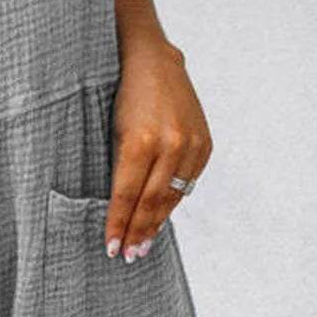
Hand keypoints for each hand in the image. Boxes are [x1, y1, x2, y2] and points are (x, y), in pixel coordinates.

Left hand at [106, 39, 211, 261]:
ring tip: (143, 244)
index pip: (127, 196)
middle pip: (151, 202)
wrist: (153, 61)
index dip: (119, 225)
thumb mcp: (111, 130)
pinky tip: (161, 216)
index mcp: (140, 141)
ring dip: (157, 223)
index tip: (112, 248)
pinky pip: (187, 182)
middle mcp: (170, 145)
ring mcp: (191, 144)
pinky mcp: (205, 144)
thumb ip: (119, 169)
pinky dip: (173, 200)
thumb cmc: (122, 96)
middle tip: (128, 256)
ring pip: (172, 196)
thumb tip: (121, 211)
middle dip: (138, 232)